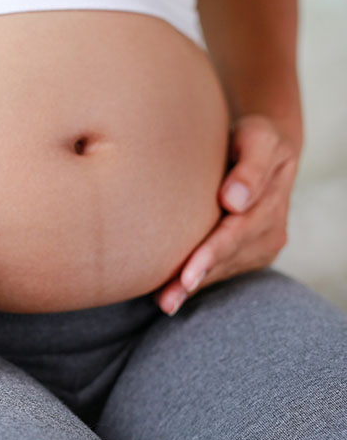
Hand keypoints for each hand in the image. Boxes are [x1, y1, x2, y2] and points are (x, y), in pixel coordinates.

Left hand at [155, 114, 299, 314]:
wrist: (259, 149)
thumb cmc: (249, 139)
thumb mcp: (256, 138)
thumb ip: (251, 166)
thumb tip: (235, 201)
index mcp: (273, 197)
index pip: (239, 230)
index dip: (214, 252)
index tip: (189, 272)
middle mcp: (273, 228)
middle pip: (230, 255)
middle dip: (199, 277)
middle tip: (170, 298)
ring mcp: (264, 243)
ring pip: (225, 268)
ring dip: (195, 286)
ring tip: (166, 302)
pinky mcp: (250, 252)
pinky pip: (223, 269)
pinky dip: (199, 280)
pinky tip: (172, 294)